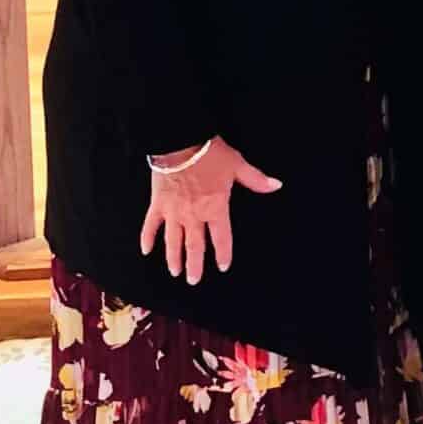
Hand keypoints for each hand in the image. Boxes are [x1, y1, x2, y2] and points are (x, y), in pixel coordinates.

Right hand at [138, 137, 280, 287]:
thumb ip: (256, 179)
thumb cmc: (210, 154)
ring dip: (173, 258)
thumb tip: (276, 185)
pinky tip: (146, 250)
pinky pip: (150, 225)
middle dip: (195, 265)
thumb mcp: (237, 165)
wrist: (180, 143)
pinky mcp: (157, 204)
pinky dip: (147, 238)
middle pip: (194, 246)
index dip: (223, 253)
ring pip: (173, 241)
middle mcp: (194, 216)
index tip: (223, 266)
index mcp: (215, 208)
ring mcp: (173, 212)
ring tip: (174, 272)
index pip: (221, 238)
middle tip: (193, 280)